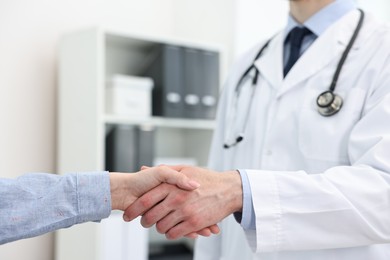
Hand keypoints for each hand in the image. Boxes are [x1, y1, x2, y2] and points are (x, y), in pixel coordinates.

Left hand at [123, 166, 242, 238]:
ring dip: (159, 228)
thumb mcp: (186, 169)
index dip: (134, 209)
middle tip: (145, 222)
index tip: (128, 214)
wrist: (229, 189)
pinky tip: (173, 229)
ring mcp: (185, 212)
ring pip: (162, 227)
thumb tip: (145, 169)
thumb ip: (165, 171)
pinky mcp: (194, 223)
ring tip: (161, 224)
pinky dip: (170, 234)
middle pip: (151, 216)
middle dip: (144, 222)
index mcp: (172, 185)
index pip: (146, 200)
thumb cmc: (208, 178)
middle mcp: (177, 199)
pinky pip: (174, 234)